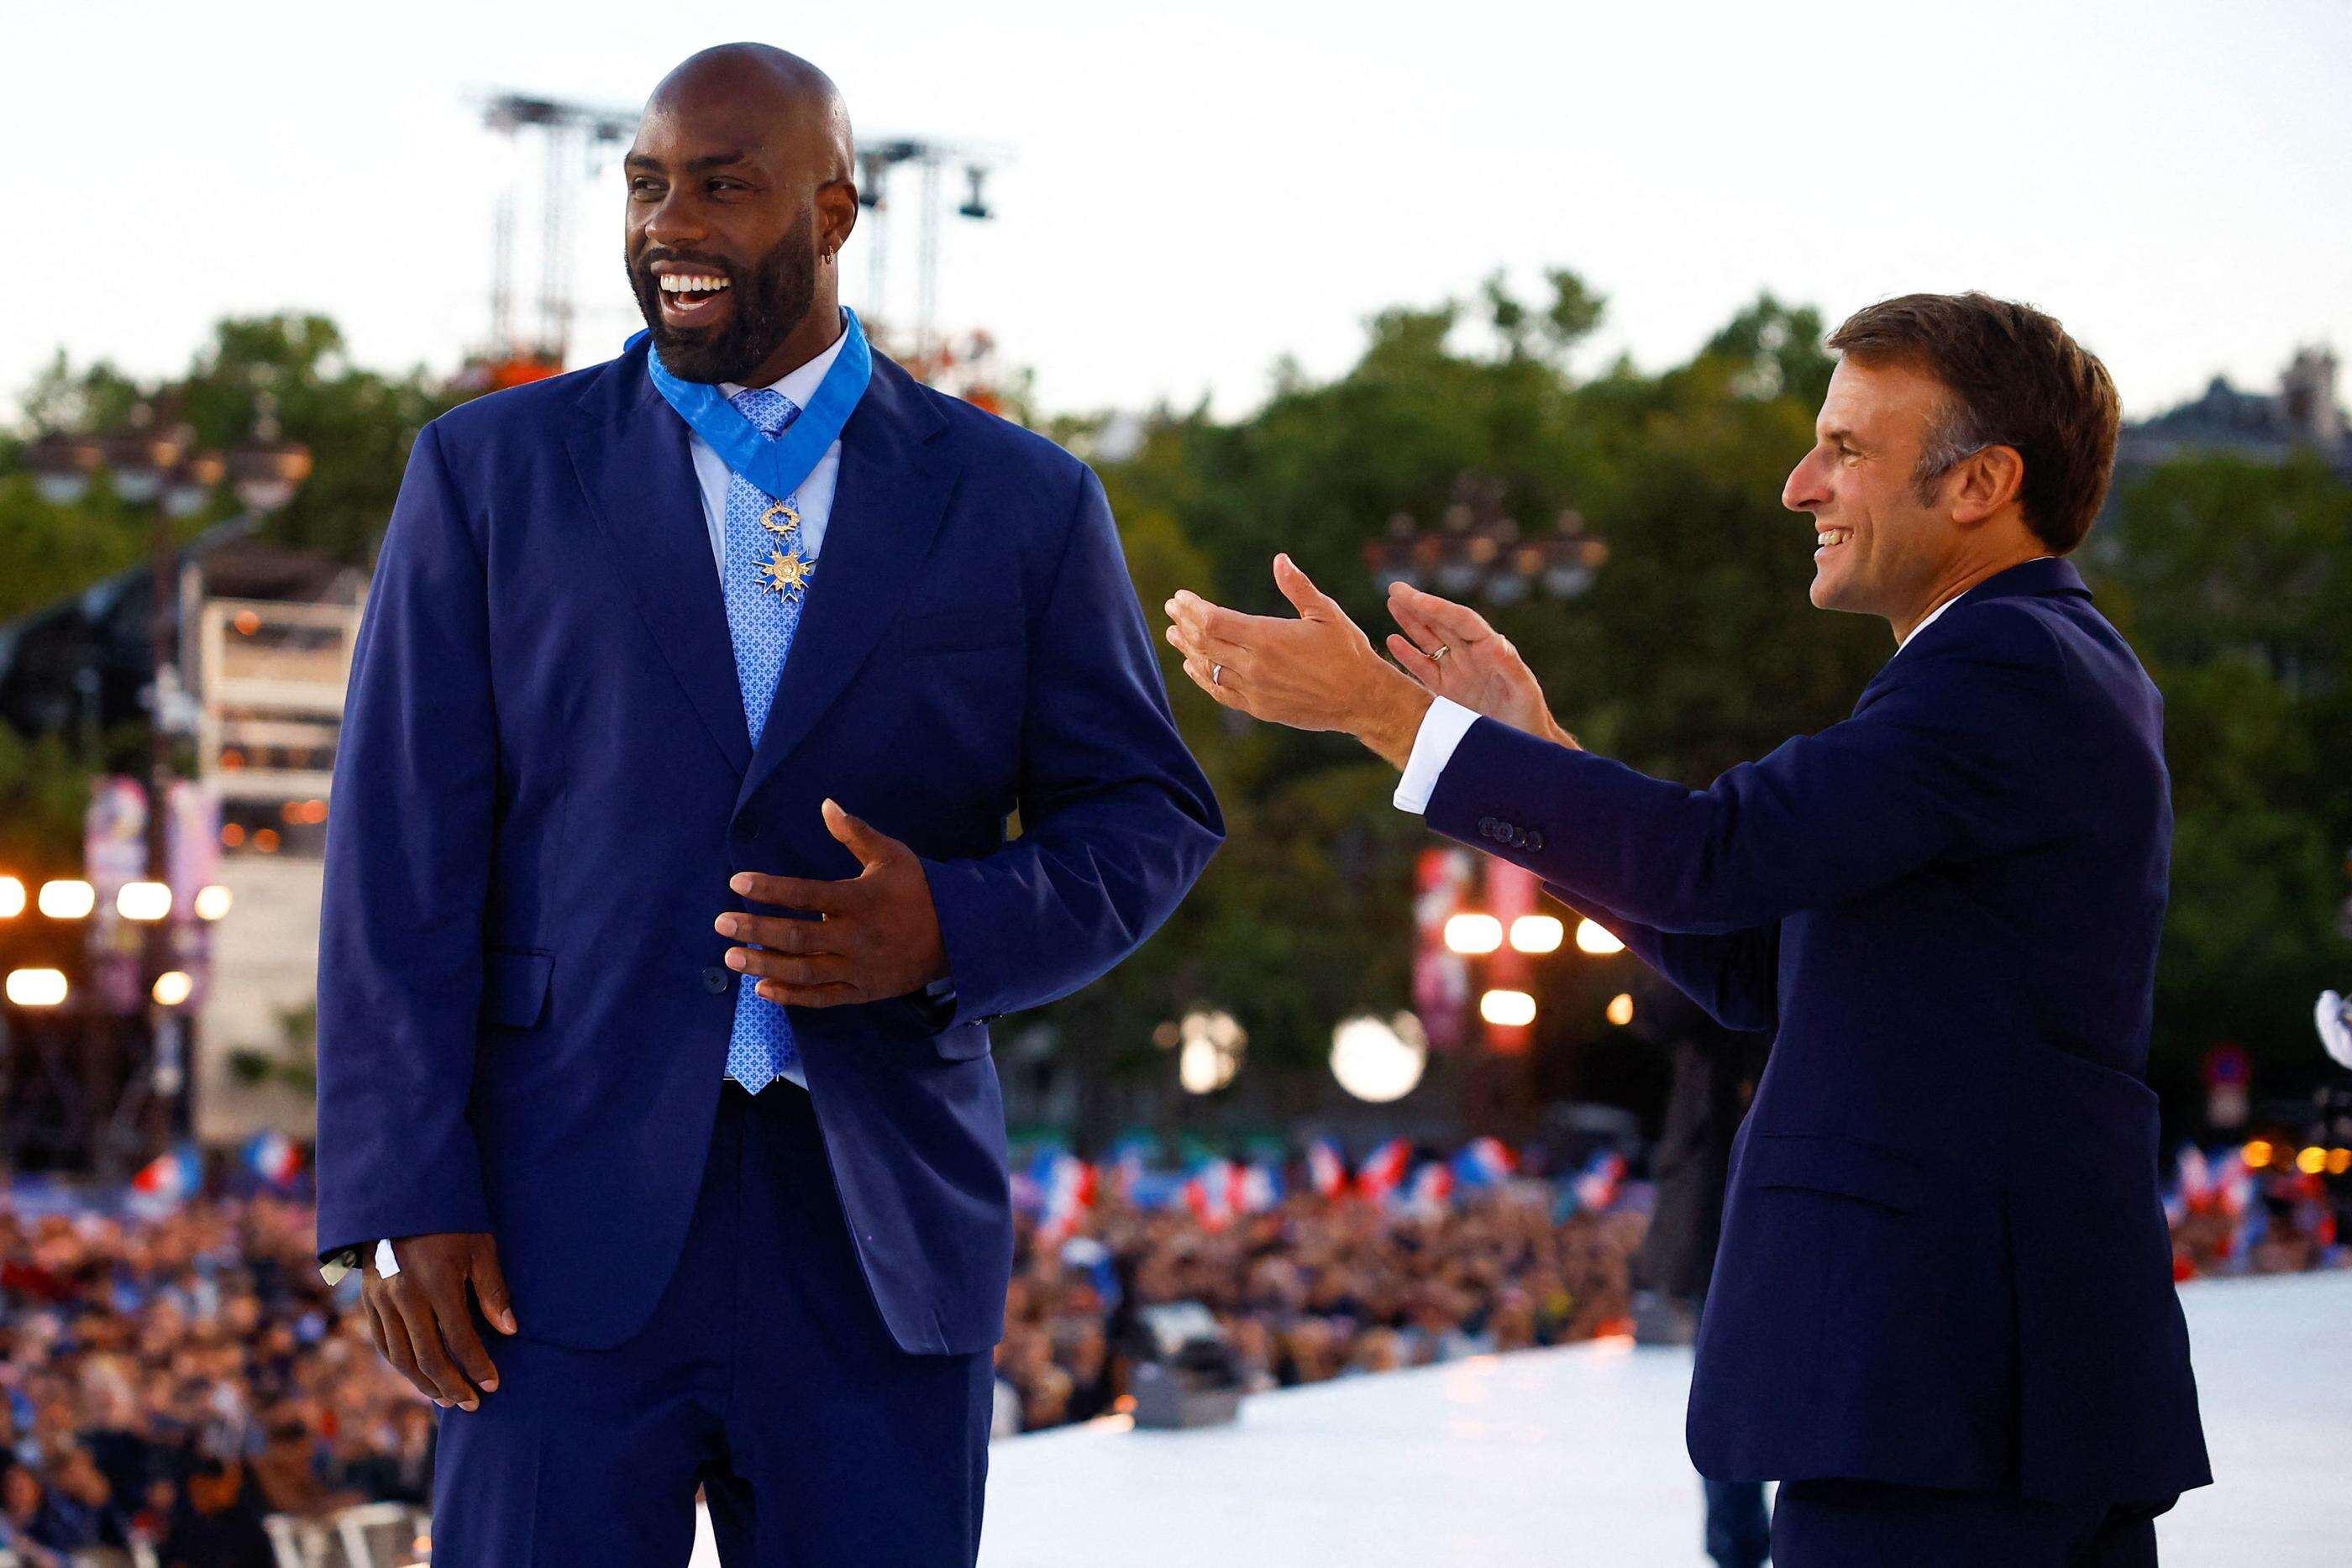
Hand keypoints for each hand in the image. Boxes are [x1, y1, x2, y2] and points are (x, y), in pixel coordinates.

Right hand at [361, 1233, 514, 1410]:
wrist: (399, 1200)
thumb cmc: (450, 1221)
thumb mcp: (480, 1248)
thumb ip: (493, 1291)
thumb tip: (509, 1330)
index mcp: (436, 1283)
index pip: (460, 1339)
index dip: (478, 1366)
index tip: (493, 1384)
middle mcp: (404, 1297)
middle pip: (428, 1357)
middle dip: (452, 1386)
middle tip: (472, 1403)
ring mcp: (381, 1300)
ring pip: (401, 1357)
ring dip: (425, 1383)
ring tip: (448, 1398)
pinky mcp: (368, 1300)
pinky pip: (383, 1343)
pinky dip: (401, 1366)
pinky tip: (418, 1376)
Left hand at [718, 799, 947, 1005]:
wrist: (960, 937)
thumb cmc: (919, 890)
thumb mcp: (893, 855)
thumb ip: (856, 833)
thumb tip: (826, 804)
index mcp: (860, 900)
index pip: (805, 894)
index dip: (769, 889)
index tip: (738, 883)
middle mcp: (855, 937)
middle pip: (796, 936)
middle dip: (755, 930)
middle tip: (721, 924)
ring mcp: (858, 968)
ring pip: (803, 970)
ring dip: (764, 964)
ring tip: (732, 958)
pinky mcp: (862, 990)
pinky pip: (821, 997)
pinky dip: (791, 996)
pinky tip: (762, 989)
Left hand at [1165, 554, 1432, 767]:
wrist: (1362, 699)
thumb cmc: (1348, 651)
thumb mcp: (1326, 613)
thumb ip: (1298, 587)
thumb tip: (1279, 559)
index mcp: (1268, 638)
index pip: (1213, 621)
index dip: (1192, 608)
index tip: (1180, 598)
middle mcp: (1255, 666)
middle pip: (1204, 643)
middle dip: (1184, 624)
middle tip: (1171, 610)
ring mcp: (1255, 690)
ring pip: (1209, 668)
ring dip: (1188, 649)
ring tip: (1174, 635)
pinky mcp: (1259, 708)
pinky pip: (1221, 692)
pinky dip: (1203, 677)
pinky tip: (1193, 666)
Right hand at [1383, 582, 1578, 748]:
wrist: (1522, 748)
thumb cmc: (1529, 718)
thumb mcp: (1523, 692)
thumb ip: (1510, 667)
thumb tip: (1497, 640)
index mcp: (1490, 650)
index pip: (1459, 620)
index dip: (1435, 606)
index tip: (1412, 595)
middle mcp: (1472, 656)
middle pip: (1441, 624)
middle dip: (1418, 606)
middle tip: (1395, 588)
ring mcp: (1458, 673)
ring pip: (1430, 641)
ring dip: (1411, 623)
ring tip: (1392, 603)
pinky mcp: (1447, 692)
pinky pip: (1424, 669)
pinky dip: (1408, 655)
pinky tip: (1393, 640)